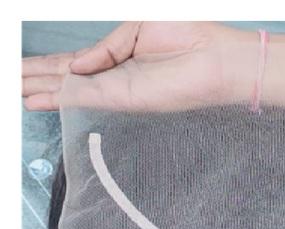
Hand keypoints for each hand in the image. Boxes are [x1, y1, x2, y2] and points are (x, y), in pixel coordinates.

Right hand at [22, 21, 250, 111]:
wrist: (217, 56)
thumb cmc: (188, 35)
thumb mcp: (135, 28)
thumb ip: (104, 47)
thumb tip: (75, 65)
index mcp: (115, 56)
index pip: (71, 63)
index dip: (45, 65)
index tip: (20, 67)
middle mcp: (113, 75)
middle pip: (65, 79)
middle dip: (35, 80)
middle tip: (11, 85)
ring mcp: (118, 89)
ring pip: (71, 91)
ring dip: (42, 93)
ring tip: (18, 96)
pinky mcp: (127, 97)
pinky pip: (88, 95)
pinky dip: (63, 96)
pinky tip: (40, 98)